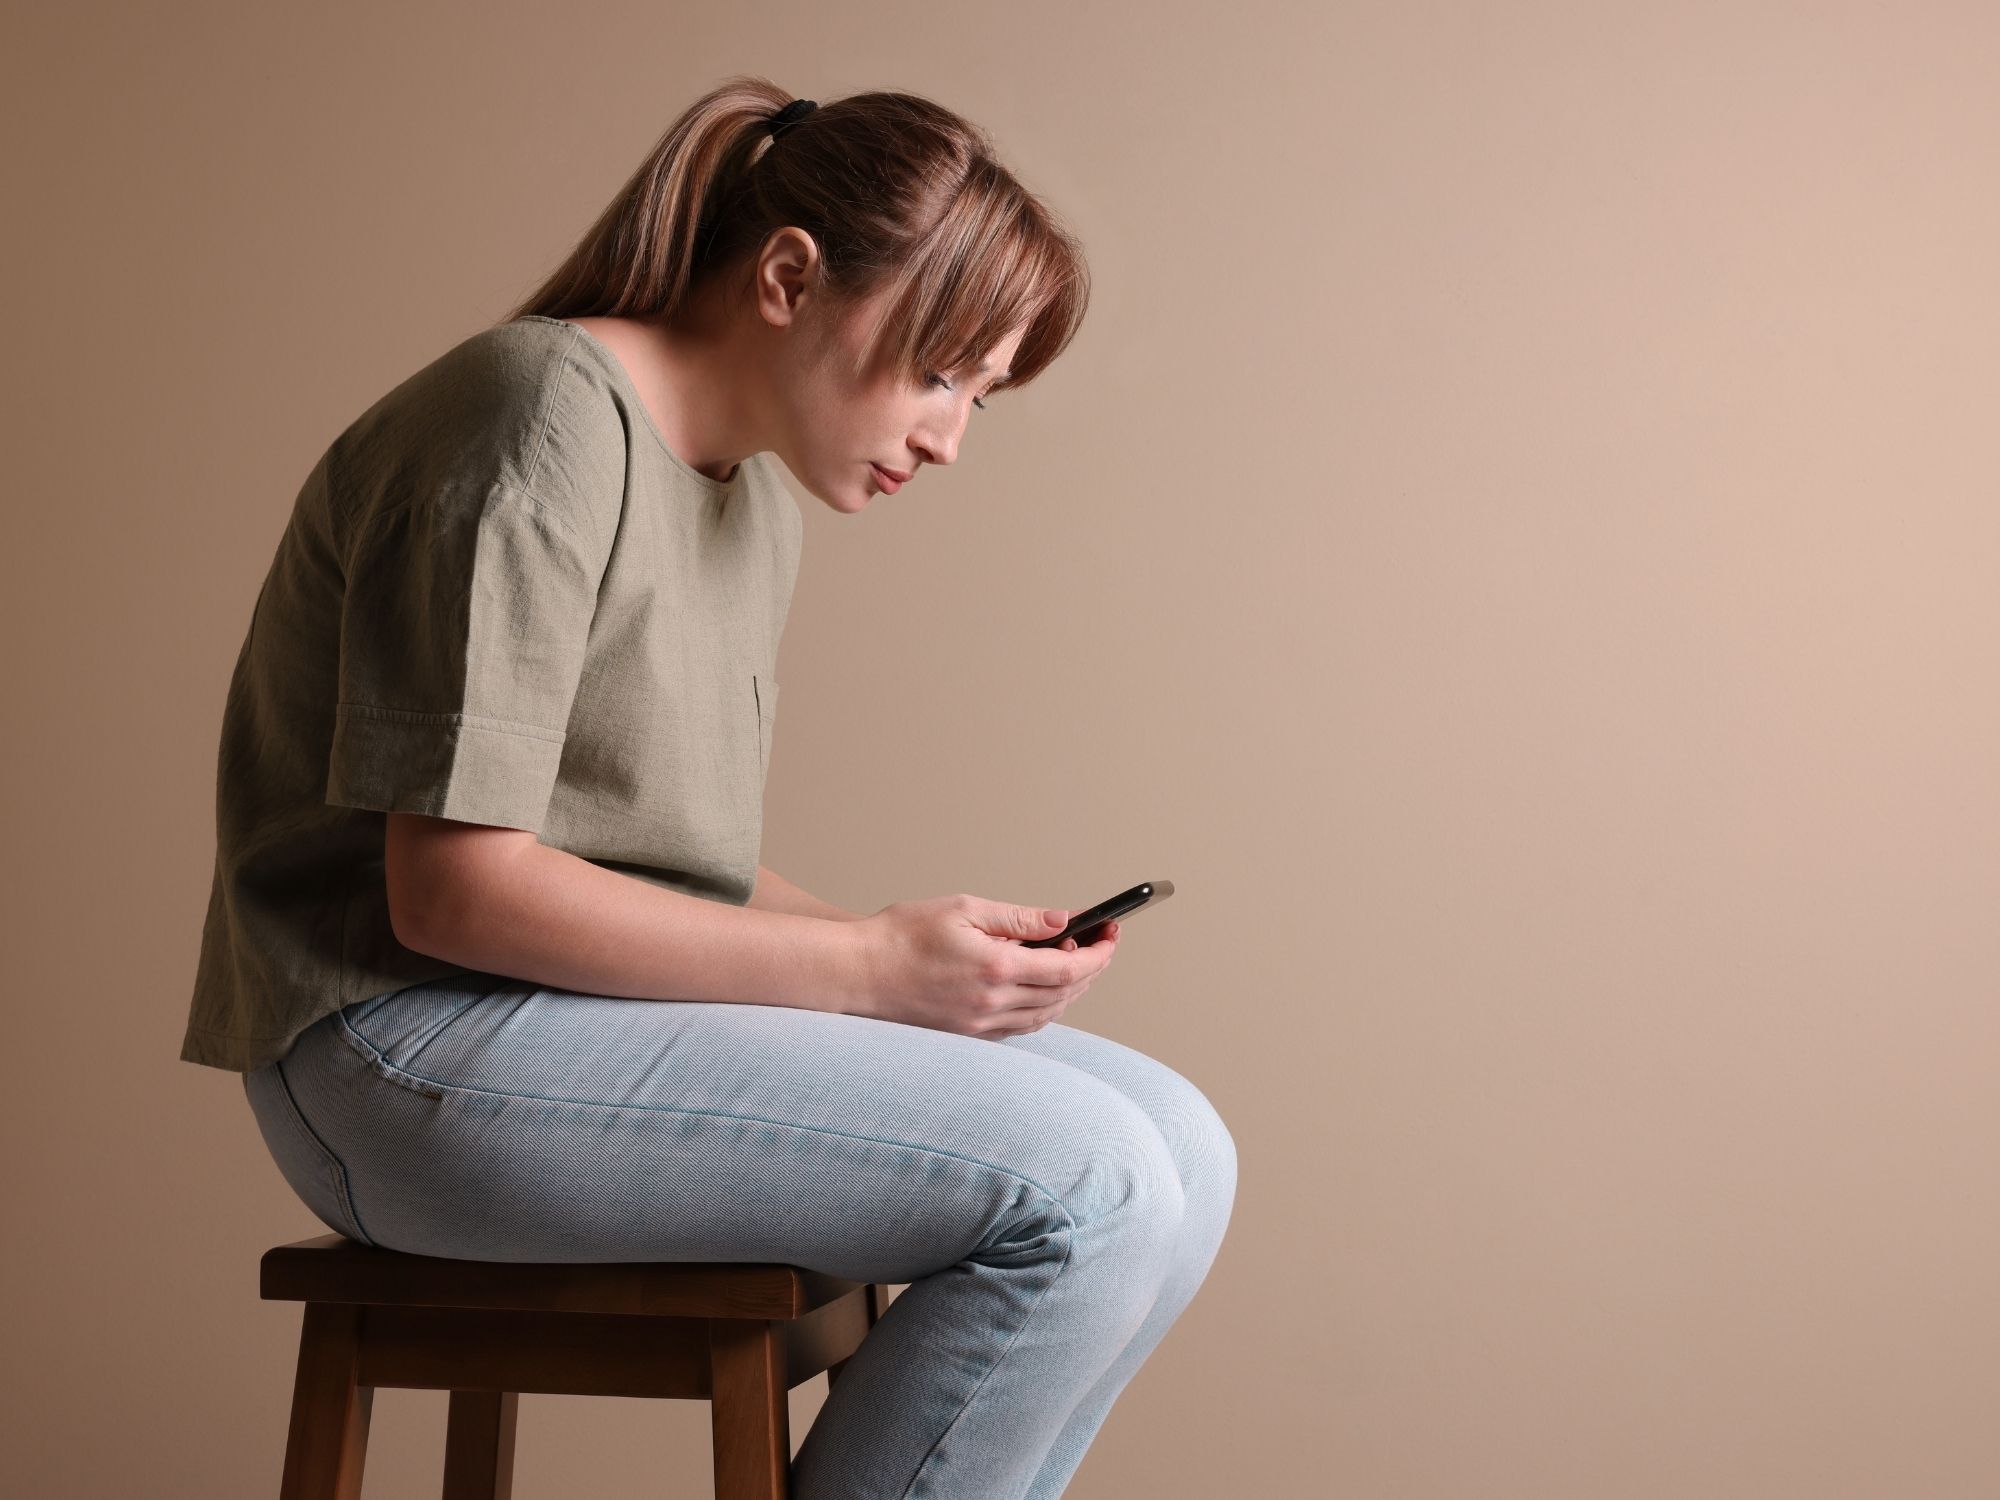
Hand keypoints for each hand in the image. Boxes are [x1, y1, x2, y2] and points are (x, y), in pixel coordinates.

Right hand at [844, 895, 1119, 1039]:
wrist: (857, 973)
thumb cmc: (901, 935)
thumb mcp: (964, 909)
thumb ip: (1018, 918)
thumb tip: (1061, 919)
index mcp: (997, 969)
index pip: (1069, 968)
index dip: (1099, 952)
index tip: (1111, 934)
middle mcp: (993, 1004)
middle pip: (1065, 994)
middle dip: (1091, 967)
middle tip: (1099, 942)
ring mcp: (981, 1025)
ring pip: (1048, 1014)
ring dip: (1070, 989)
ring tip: (1072, 959)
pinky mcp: (968, 1035)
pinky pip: (1022, 1026)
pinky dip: (1044, 1007)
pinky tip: (1041, 986)